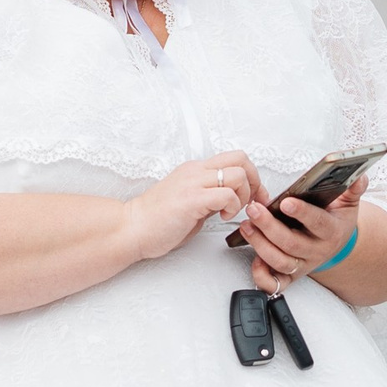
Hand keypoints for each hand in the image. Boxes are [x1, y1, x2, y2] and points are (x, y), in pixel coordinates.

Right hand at [122, 152, 262, 265]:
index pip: (234, 158)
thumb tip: (228, 202)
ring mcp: (194, 183)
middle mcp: (196, 171)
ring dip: (244, 195)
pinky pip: (227, 195)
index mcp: (195, 170)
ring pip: (238, 174)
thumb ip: (209, 198)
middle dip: (255, 181)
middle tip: (250, 202)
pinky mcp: (192, 199)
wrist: (131, 228)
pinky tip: (222, 217)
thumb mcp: (189, 202)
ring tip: (231, 212)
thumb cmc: (156, 221)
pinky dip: (233, 207)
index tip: (254, 197)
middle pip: (241, 158)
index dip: (252, 176)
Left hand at [240, 186, 361, 291]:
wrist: (337, 244)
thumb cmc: (336, 220)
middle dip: (270, 227)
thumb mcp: (348, 204)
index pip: (318, 223)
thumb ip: (353, 189)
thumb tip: (359, 176)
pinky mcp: (291, 275)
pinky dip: (263, 276)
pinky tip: (254, 260)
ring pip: (281, 261)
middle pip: (292, 244)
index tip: (286, 201)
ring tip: (247, 226)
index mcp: (332, 231)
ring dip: (260, 245)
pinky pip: (276, 283)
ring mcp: (303, 265)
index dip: (302, 213)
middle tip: (254, 210)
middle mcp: (317, 251)